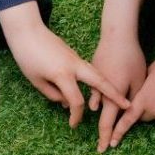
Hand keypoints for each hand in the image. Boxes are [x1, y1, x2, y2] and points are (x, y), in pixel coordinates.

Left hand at [0, 2, 127, 127]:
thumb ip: (53, 94)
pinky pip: (91, 70)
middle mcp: (75, 66)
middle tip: (127, 105)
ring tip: (122, 96)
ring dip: (110, 86)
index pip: (76, 101)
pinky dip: (99, 79)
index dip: (76, 115)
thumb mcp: (36, 80)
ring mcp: (77, 59)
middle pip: (99, 82)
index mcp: (63, 75)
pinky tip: (102, 86)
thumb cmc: (27, 57)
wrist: (27, 30)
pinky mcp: (75, 55)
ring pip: (98, 74)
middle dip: (114, 95)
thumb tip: (66, 103)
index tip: (73, 125)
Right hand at [89, 33, 145, 151]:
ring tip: (103, 124)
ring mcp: (94, 83)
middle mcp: (100, 93)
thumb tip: (132, 115)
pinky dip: (97, 97)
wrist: (116, 37)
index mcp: (112, 97)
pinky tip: (100, 98)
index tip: (105, 150)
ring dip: (99, 113)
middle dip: (102, 134)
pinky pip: (95, 91)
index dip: (107, 138)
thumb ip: (134, 101)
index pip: (108, 124)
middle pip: (100, 119)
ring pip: (96, 104)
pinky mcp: (93, 74)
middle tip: (101, 148)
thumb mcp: (139, 82)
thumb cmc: (132, 59)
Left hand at [109, 47, 154, 145]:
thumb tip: (134, 95)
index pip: (127, 119)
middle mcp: (154, 109)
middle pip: (143, 117)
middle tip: (154, 93)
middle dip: (144, 109)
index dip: (118, 131)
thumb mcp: (149, 71)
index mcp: (143, 98)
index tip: (111, 143)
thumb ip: (140, 87)